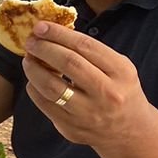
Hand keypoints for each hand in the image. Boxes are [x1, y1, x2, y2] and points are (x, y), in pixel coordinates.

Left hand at [21, 21, 151, 147]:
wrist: (129, 131)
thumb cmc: (119, 90)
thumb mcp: (119, 68)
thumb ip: (92, 52)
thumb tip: (53, 34)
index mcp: (120, 72)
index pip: (85, 46)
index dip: (59, 34)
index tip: (40, 26)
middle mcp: (106, 93)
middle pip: (68, 64)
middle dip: (44, 48)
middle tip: (31, 41)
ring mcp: (88, 113)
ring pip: (52, 87)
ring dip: (34, 70)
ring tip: (28, 59)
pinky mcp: (71, 128)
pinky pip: (45, 105)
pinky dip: (34, 89)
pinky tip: (33, 80)